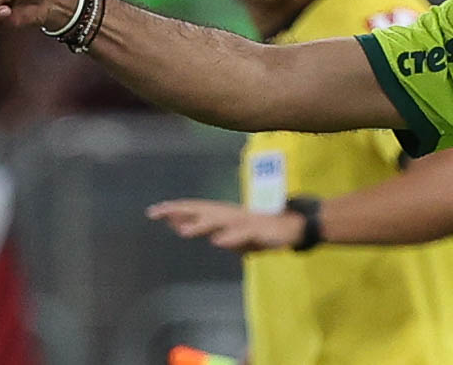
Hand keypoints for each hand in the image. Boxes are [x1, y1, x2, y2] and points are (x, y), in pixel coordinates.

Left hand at [146, 199, 304, 252]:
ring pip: (220, 222)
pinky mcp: (261, 231)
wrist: (298, 225)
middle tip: (156, 213)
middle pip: (203, 211)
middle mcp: (233, 215)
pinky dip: (231, 237)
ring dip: (201, 225)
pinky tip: (218, 241)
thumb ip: (222, 236)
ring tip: (182, 231)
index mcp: (227, 216)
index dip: (177, 210)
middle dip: (180, 212)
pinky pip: (244, 234)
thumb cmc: (268, 230)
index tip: (154, 211)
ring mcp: (246, 222)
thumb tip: (203, 235)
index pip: (198, 210)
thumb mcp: (242, 238)